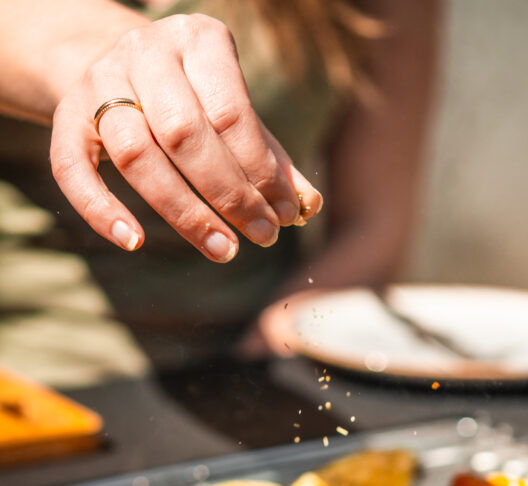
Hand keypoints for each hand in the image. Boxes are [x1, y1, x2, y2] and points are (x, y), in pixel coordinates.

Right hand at [50, 13, 322, 260]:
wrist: (116, 62)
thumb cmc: (196, 97)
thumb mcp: (236, 114)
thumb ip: (271, 159)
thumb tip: (308, 207)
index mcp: (197, 41)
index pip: (231, 113)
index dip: (261, 171)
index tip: (286, 216)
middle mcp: (145, 53)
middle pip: (184, 134)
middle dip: (228, 194)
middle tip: (261, 236)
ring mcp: (99, 83)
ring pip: (135, 154)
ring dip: (182, 211)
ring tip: (222, 249)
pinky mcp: (66, 117)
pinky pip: (74, 170)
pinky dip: (101, 210)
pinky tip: (133, 242)